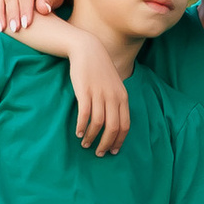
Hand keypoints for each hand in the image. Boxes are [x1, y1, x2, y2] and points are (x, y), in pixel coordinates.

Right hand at [62, 25, 131, 153]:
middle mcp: (113, 97)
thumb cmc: (100, 70)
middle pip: (113, 128)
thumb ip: (116, 101)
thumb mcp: (114, 85)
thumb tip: (114, 120)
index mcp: (123, 97)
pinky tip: (78, 133)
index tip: (113, 151)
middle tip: (99, 153)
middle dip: (106, 144)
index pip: (125, 125)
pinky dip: (82, 127)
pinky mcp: (85, 91)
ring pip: (99, 124)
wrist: (88, 50)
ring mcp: (99, 94)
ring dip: (92, 138)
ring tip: (85, 144)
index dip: (119, 141)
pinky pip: (85, 115)